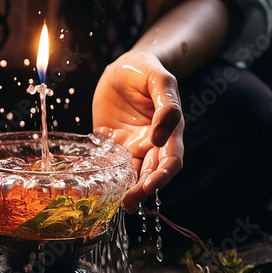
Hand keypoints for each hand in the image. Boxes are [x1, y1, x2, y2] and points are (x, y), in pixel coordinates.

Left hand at [92, 51, 183, 212]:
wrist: (123, 67)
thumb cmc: (145, 70)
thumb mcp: (159, 80)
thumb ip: (166, 104)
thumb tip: (161, 134)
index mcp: (169, 130)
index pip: (171, 159)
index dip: (163, 175)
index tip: (150, 185)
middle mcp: (151, 143)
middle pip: (152, 173)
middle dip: (143, 190)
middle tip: (130, 202)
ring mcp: (131, 146)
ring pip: (132, 174)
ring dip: (128, 190)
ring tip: (121, 205)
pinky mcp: (111, 145)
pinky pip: (110, 165)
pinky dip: (108, 178)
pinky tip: (100, 190)